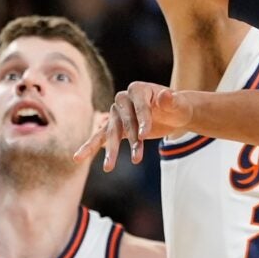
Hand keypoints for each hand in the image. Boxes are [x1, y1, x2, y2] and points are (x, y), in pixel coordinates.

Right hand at [74, 81, 193, 171]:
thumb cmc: (178, 107)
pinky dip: (90, 147)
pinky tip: (78, 158)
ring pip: (111, 132)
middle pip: (123, 120)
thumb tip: (165, 95)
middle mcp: (124, 99)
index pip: (138, 105)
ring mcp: (118, 113)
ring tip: (108, 168)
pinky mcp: (115, 127)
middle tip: (137, 158)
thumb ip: (172, 100)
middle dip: (129, 139)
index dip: (141, 119)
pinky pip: (101, 137)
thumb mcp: (180, 104)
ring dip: (111, 150)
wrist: (174, 114)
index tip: (144, 136)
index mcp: (138, 89)